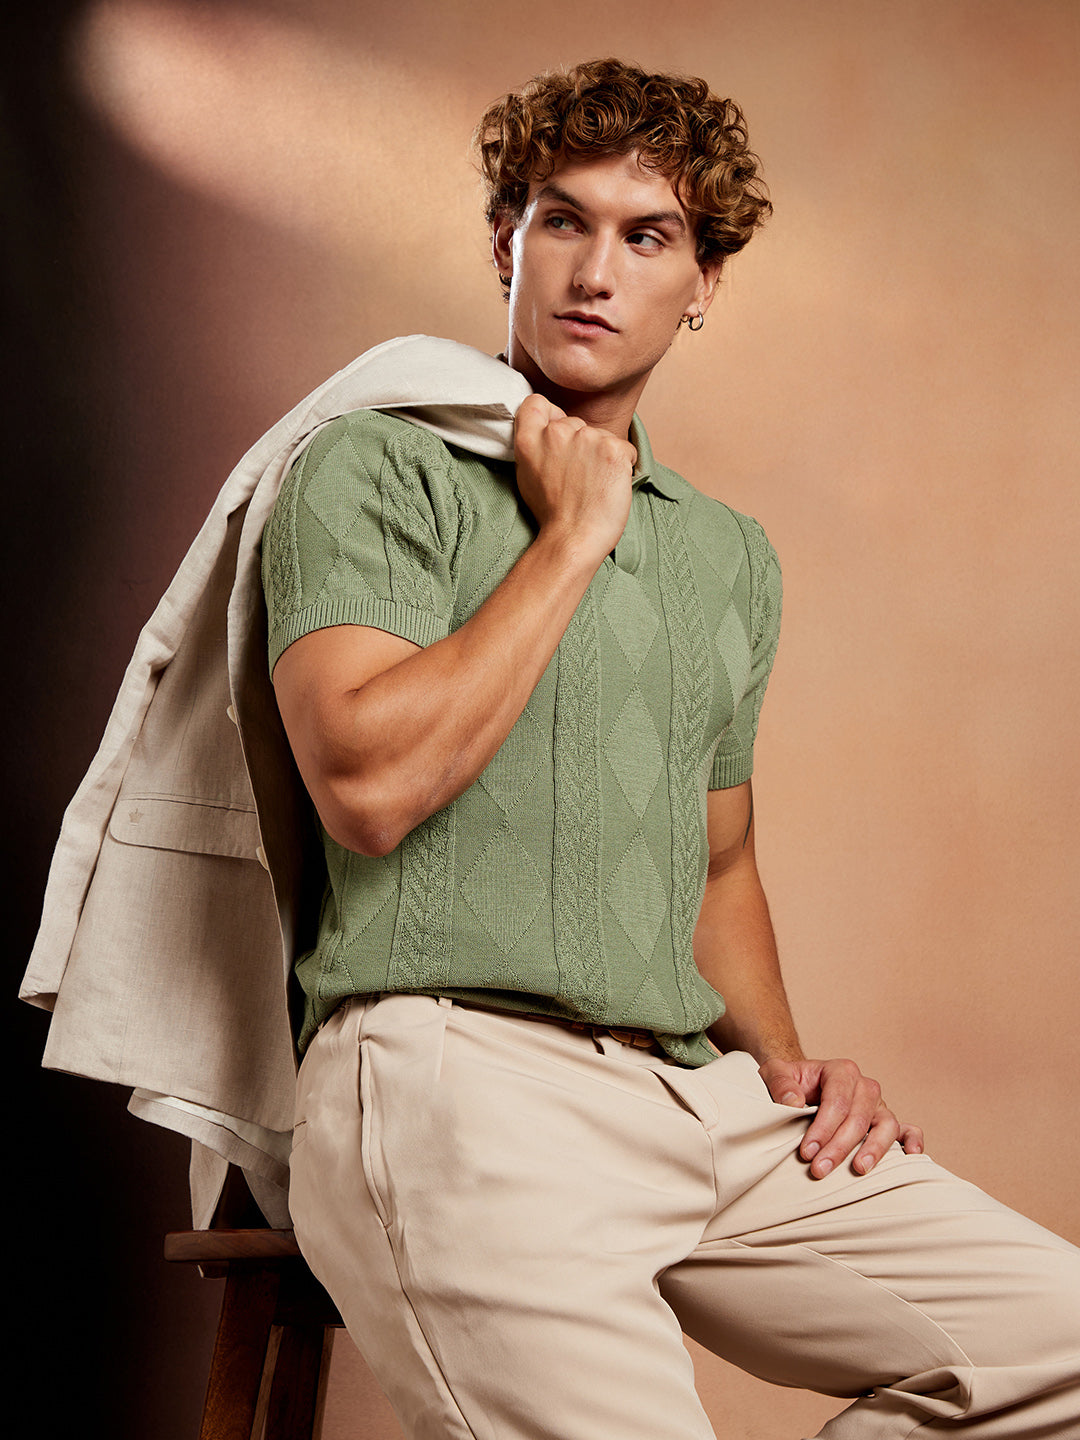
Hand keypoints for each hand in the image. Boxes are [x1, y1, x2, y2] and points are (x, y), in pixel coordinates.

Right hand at [513, 393, 635, 562]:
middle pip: (574, 422)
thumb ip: (533, 446)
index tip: (555, 434)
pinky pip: (625, 448)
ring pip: (601, 435)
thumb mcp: (527, 474)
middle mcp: (556, 432)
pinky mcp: (613, 449)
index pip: (537, 402)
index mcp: (530, 439)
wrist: (573, 538)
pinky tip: (610, 484)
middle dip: (579, 443)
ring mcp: (586, 438)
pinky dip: (623, 465)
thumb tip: (546, 430)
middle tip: (577, 476)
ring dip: (602, 455)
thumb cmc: (552, 514)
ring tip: (593, 484)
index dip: (549, 416)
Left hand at [759, 1057, 924, 1179]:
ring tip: (858, 1170)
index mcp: (841, 1071)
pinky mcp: (886, 1122)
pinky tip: (909, 1156)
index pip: (837, 1101)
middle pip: (859, 1118)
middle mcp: (865, 1086)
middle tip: (819, 1169)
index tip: (806, 1152)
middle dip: (839, 1146)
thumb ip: (779, 1083)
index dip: (823, 1128)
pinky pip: (908, 1129)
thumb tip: (794, 1102)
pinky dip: (912, 1141)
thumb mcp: (774, 1072)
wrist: (802, 1085)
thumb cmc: (789, 1082)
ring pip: (886, 1125)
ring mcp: (878, 1105)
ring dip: (874, 1149)